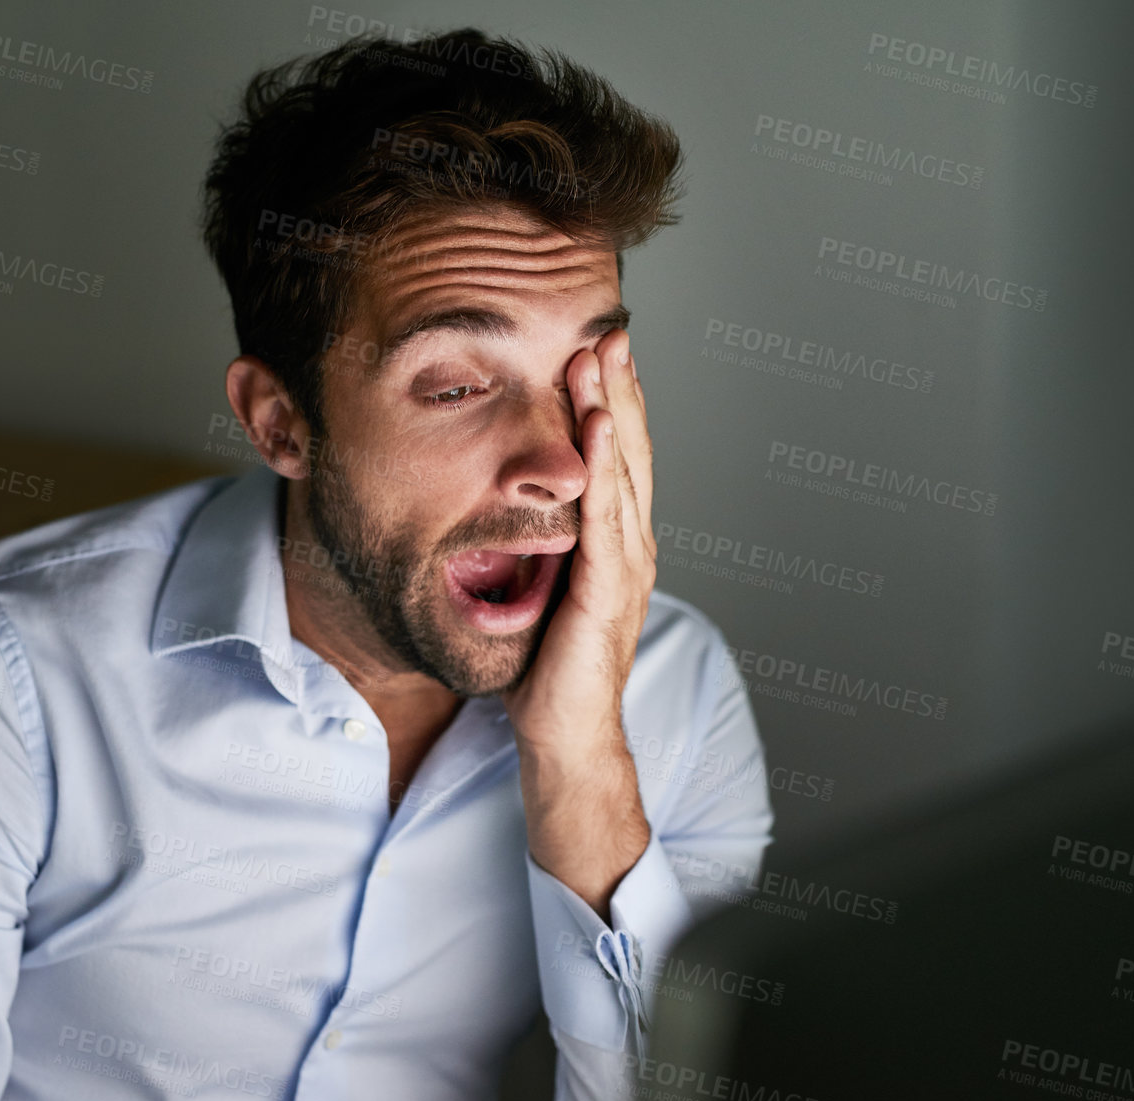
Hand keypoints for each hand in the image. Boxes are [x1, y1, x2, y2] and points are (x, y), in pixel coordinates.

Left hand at [500, 328, 654, 914]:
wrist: (563, 738)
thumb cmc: (548, 674)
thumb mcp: (538, 590)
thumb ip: (534, 545)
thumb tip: (500, 504)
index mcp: (616, 545)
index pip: (618, 459)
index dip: (612, 402)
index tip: (598, 348)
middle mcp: (633, 548)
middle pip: (630, 451)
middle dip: (619, 387)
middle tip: (609, 328)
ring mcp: (628, 568)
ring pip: (623, 472)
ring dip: (613, 408)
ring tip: (600, 355)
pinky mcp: (609, 590)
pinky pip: (608, 515)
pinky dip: (606, 464)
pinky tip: (598, 422)